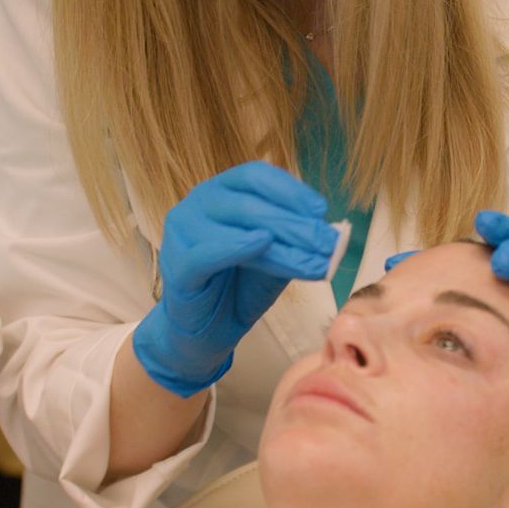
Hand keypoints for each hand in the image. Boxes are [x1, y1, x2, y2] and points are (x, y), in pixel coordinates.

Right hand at [133, 161, 337, 396]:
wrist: (207, 331)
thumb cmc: (239, 286)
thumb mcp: (275, 258)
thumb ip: (294, 241)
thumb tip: (330, 232)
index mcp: (221, 191)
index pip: (255, 176)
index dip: (291, 190)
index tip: (321, 210)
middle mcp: (198, 204)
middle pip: (250, 201)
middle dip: (294, 222)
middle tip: (327, 241)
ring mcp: (183, 233)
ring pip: (235, 226)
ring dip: (281, 242)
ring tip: (312, 260)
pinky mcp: (178, 266)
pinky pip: (207, 252)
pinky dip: (236, 246)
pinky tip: (262, 244)